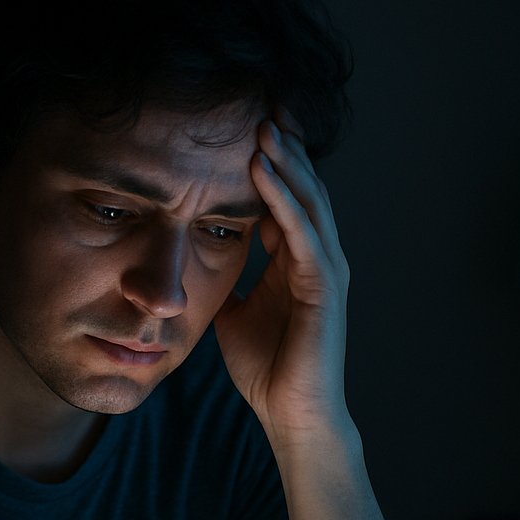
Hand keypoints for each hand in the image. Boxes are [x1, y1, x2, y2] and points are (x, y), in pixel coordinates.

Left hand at [213, 108, 352, 445]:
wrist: (290, 415)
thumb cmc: (266, 369)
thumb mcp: (232, 313)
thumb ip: (224, 283)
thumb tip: (193, 264)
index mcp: (295, 260)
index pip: (284, 198)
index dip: (269, 163)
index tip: (244, 127)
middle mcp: (316, 257)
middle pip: (303, 188)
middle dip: (284, 148)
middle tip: (262, 104)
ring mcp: (325, 270)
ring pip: (308, 201)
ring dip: (286, 162)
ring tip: (263, 126)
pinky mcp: (325, 287)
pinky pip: (303, 232)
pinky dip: (283, 199)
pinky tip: (263, 171)